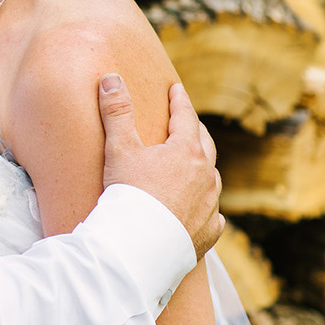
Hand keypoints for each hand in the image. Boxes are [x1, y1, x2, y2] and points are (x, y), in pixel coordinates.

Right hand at [97, 77, 221, 257]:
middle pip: (205, 146)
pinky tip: (201, 211)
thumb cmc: (128, 194)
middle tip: (189, 124)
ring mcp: (211, 205)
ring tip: (195, 167)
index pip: (186, 117)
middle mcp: (206, 176)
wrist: (138, 246)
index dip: (179, 101)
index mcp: (187, 152)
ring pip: (212, 180)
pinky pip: (214, 215)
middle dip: (196, 132)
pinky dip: (207, 209)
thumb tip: (111, 77)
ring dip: (203, 170)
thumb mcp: (119, 149)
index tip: (176, 89)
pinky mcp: (208, 231)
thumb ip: (116, 112)